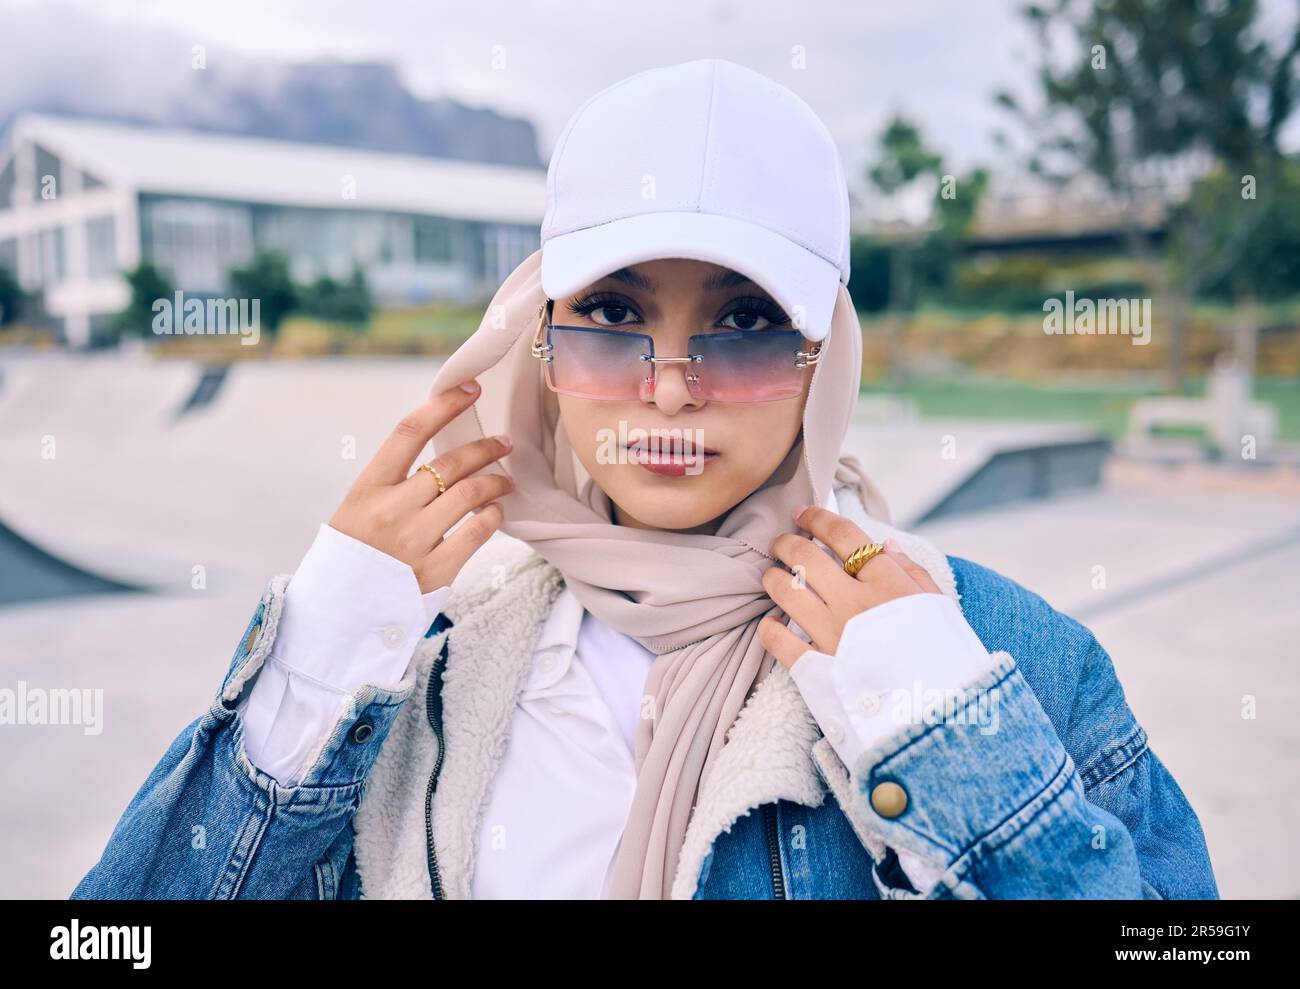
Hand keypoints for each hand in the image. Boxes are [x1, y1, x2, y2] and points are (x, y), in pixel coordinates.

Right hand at [328, 378, 514, 592]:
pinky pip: (477, 531)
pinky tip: (497, 511)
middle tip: (504, 444)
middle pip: (451, 463)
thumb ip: (393, 484)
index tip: (470, 389)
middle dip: (485, 447)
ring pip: (470, 493)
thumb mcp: (357, 511)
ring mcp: (413, 541)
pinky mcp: (435, 571)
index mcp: (367, 489)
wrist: (338, 615)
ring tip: (506, 481)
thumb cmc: (353, 556)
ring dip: (496, 481)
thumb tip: (441, 456)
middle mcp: (391, 510)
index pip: (410, 431)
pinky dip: (494, 515)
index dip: (445, 404)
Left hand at [758, 505, 942, 668]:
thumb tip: (886, 545)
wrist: (940, 716)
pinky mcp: (815, 669)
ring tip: (773, 576)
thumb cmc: (944, 659)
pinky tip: (773, 621)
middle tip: (780, 543)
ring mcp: (832, 635)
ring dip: (772, 577)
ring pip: (784, 590)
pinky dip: (768, 626)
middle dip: (785, 543)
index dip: (816, 518)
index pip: (843, 535)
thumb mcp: (940, 608)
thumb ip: (912, 572)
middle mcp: (856, 603)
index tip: (802, 514)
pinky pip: (776, 639)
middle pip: (804, 556)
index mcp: (889, 583)